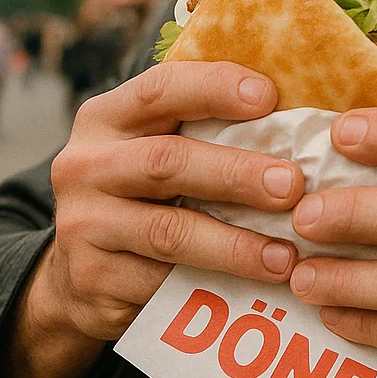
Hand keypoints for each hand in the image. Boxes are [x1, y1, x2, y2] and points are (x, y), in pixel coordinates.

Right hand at [0, 61, 306, 377]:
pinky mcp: (92, 279)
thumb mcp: (155, 147)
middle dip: (237, 174)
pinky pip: (161, 284)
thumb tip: (300, 115)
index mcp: (106, 118)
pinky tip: (254, 289)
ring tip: (286, 255)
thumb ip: (205, 128)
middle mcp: (84, 166)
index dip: (213, 88)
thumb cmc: (143, 194)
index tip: (269, 96)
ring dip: (236, 244)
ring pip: (170, 232)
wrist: (76, 275)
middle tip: (293, 187)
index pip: (159, 89)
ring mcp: (82, 225)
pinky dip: (215, 286)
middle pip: (167, 162)